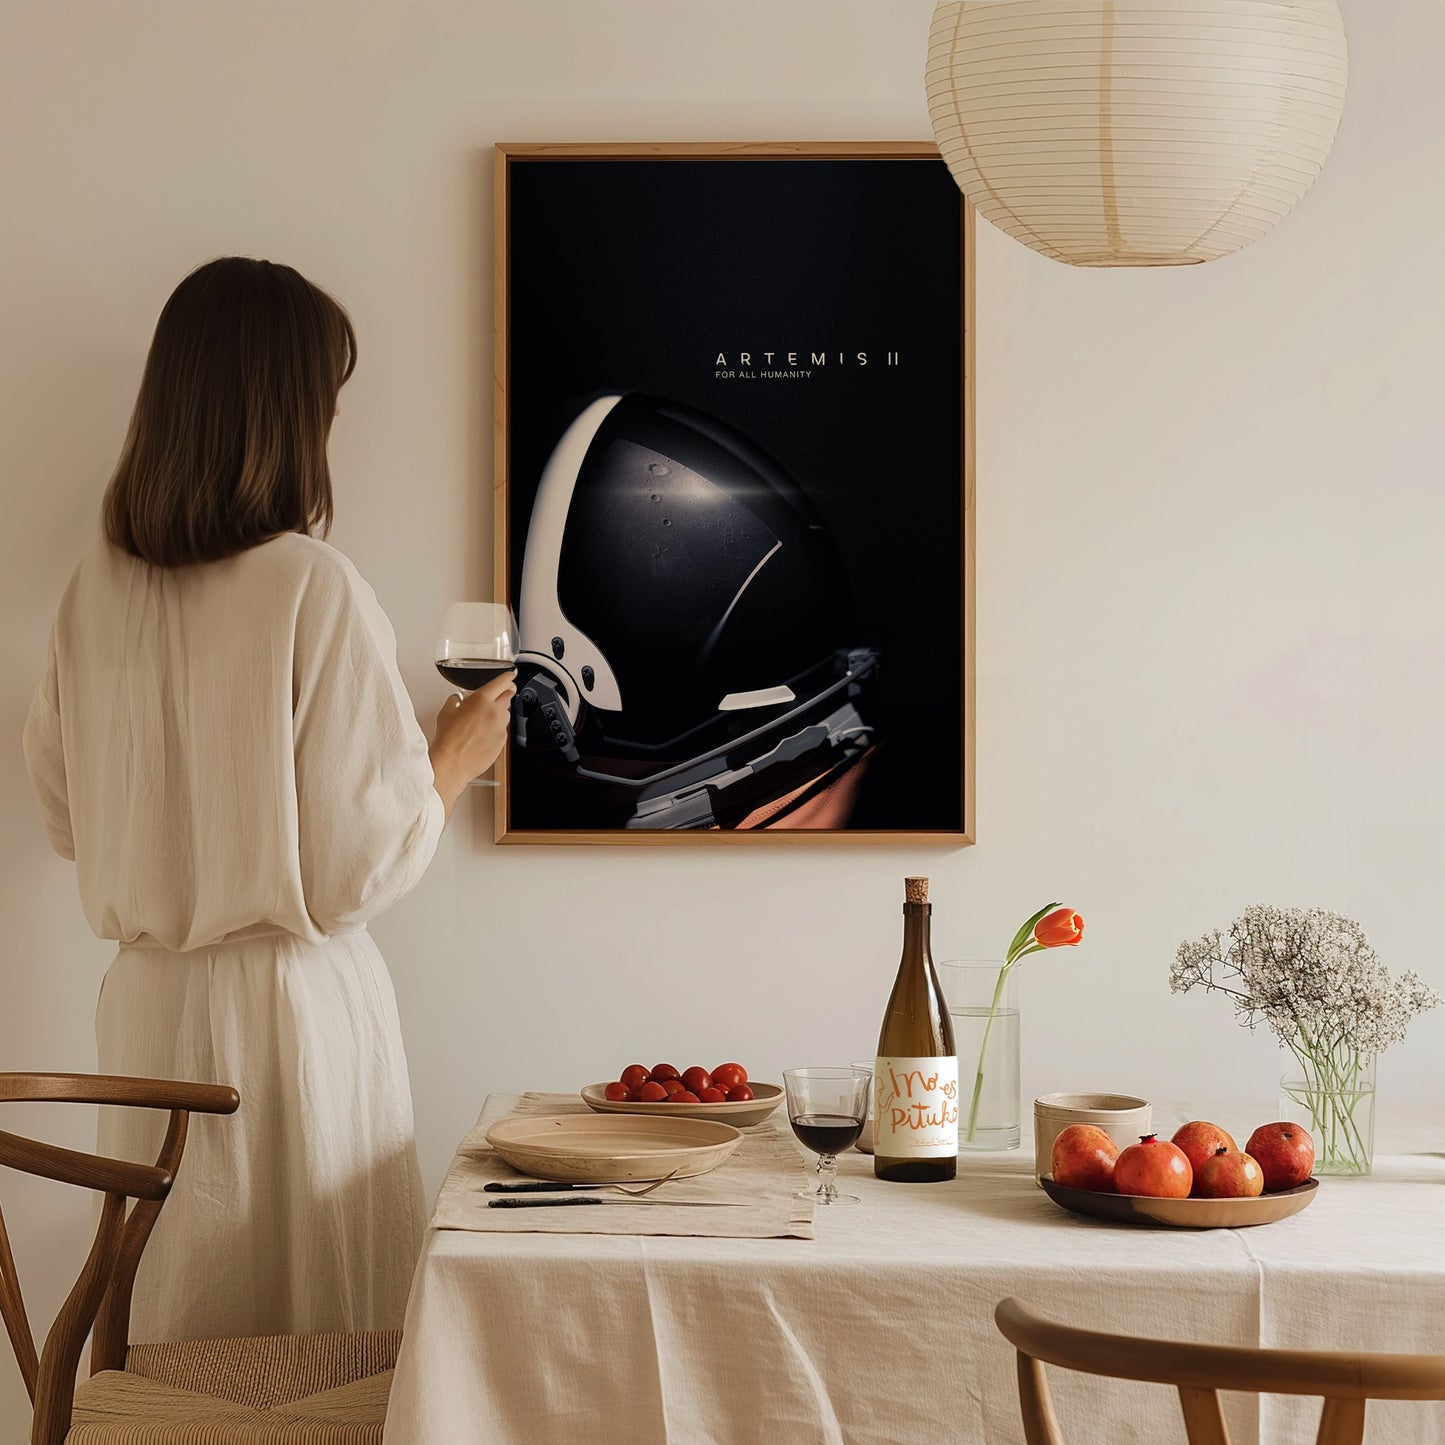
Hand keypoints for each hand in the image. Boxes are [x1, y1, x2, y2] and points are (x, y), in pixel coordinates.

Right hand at [429, 671, 516, 818]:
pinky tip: (483, 734)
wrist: (453, 762)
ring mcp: (501, 728)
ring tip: (485, 718)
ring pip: (506, 714)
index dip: (507, 677)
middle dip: (505, 693)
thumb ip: (455, 701)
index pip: (501, 682)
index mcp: (482, 699)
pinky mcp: (502, 742)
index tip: (510, 675)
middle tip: (501, 693)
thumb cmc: (449, 739)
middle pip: (508, 696)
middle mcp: (495, 712)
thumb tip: (457, 699)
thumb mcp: (446, 712)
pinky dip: (496, 729)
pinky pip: (502, 731)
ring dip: (500, 712)